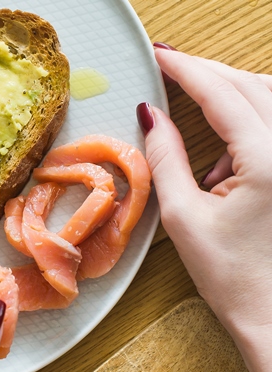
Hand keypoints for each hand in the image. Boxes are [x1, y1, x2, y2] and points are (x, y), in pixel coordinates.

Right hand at [137, 47, 271, 371]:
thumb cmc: (231, 275)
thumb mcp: (184, 215)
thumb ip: (165, 157)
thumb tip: (150, 116)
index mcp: (269, 161)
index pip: (222, 95)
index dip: (186, 70)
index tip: (159, 56)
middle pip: (252, 85)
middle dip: (208, 72)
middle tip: (171, 68)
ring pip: (270, 97)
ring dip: (232, 91)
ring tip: (195, 100)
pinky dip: (249, 118)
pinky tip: (225, 154)